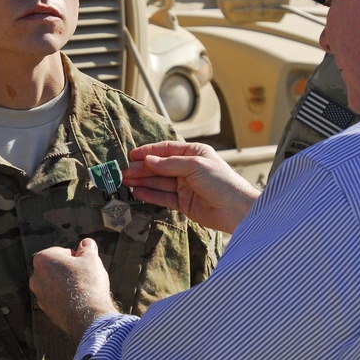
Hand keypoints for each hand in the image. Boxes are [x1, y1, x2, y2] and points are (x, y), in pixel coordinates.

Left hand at [31, 238, 119, 340]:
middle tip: (84, 276)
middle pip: (56, 268)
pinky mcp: (46, 310)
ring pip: (56, 284)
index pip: (61, 252)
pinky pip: (57, 299)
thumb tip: (86, 243)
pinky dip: (66, 298)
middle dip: (69, 270)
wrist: (88, 315)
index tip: (84, 265)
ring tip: (82, 290)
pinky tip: (78, 301)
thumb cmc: (87, 283)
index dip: (76, 257)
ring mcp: (39, 295)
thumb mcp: (91, 259)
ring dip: (67, 284)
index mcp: (43, 259)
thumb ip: (87, 248)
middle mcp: (36, 277)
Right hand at [122, 140, 259, 232]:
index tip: (132, 155)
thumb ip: (170, 164)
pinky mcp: (183, 203)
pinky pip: (163, 197)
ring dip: (142, 181)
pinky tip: (138, 192)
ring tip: (125, 181)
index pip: (166, 150)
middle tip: (124, 172)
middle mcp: (188, 168)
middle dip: (142, 169)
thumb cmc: (221, 182)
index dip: (149, 152)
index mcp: (194, 153)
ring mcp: (185, 186)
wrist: (236, 209)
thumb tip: (148, 160)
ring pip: (159, 182)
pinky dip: (150, 194)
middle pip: (160, 167)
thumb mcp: (196, 166)